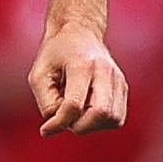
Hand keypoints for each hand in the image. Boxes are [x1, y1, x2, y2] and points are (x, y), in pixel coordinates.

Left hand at [27, 0, 127, 135]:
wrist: (78, 32)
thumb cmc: (55, 54)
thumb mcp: (39, 74)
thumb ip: (46, 102)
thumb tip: (60, 124)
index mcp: (81, 63)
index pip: (74, 104)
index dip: (58, 123)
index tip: (45, 129)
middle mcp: (105, 70)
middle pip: (101, 113)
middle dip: (80, 127)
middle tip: (65, 120)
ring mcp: (118, 78)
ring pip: (113, 119)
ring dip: (92, 126)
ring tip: (76, 113)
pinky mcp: (123, 87)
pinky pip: (117, 118)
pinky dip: (102, 123)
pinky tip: (87, 111)